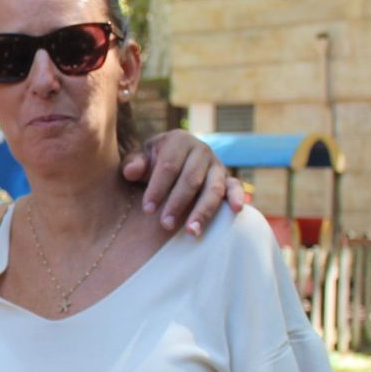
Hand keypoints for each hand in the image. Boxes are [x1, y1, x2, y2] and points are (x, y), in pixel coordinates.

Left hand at [122, 129, 244, 235]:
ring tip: (191, 231)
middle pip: (191, 179)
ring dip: (203, 210)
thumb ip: (133, 164)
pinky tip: (235, 210)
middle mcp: (201, 150)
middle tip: (165, 224)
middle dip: (178, 203)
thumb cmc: (150, 162)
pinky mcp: (227, 178)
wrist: (170, 160)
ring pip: (213, 187)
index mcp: (178, 140)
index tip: (147, 209)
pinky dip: (238, 197)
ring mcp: (216, 164)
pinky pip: (235, 186)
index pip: (168, 166)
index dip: (158, 188)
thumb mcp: (139, 159)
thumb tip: (131, 171)